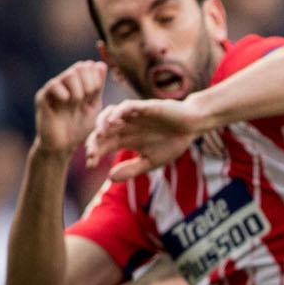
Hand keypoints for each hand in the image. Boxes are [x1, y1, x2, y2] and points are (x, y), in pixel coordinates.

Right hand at [33, 61, 108, 156]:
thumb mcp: (93, 106)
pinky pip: (53, 84)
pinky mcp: (42, 98)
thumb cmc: (79, 127)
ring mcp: (53, 89)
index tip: (95, 94)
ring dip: (78, 89)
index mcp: (77, 84)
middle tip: (86, 98)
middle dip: (89, 82)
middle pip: (80, 67)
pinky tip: (66, 101)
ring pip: (69, 74)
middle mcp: (64, 83)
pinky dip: (64, 92)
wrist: (63, 146)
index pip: (88, 66)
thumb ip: (97, 86)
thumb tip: (100, 64)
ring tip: (76, 102)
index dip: (96, 78)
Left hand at [85, 97, 208, 180]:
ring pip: (109, 115)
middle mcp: (125, 127)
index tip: (91, 165)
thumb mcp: (151, 162)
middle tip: (91, 153)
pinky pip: (126, 106)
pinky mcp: (144, 107)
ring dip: (100, 124)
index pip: (103, 145)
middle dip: (94, 142)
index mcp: (125, 140)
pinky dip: (117, 112)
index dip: (94, 153)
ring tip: (98, 135)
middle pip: (102, 132)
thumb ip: (131, 169)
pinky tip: (113, 121)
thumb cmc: (172, 143)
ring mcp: (133, 116)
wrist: (192, 128)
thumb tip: (109, 178)